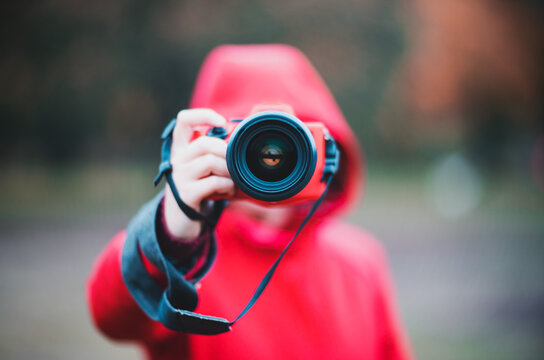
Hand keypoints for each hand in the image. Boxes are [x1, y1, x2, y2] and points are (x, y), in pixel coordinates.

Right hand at [163, 109, 234, 240]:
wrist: (183, 218)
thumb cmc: (200, 187)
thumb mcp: (203, 166)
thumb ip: (215, 151)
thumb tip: (241, 137)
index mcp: (181, 148)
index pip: (184, 120)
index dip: (203, 115)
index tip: (222, 122)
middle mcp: (178, 160)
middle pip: (204, 143)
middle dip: (226, 151)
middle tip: (235, 163)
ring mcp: (180, 177)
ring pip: (210, 162)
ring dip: (229, 171)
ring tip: (234, 180)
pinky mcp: (187, 194)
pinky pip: (213, 182)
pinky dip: (227, 185)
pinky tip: (229, 190)